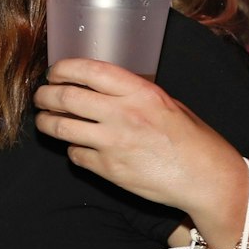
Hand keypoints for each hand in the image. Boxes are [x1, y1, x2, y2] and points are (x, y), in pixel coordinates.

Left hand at [33, 57, 247, 234]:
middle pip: (64, 97)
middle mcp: (123, 115)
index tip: (54, 73)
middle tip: (41, 98)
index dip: (62, 69)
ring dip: (45, 122)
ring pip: (59, 127)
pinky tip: (78, 146)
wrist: (207, 179)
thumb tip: (96, 85)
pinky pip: (74, 154)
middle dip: (44, 96)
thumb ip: (131, 94)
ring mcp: (113, 143)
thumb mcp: (166, 104)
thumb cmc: (191, 139)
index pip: (88, 70)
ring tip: (45, 121)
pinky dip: (72, 149)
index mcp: (140, 93)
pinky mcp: (108, 169)